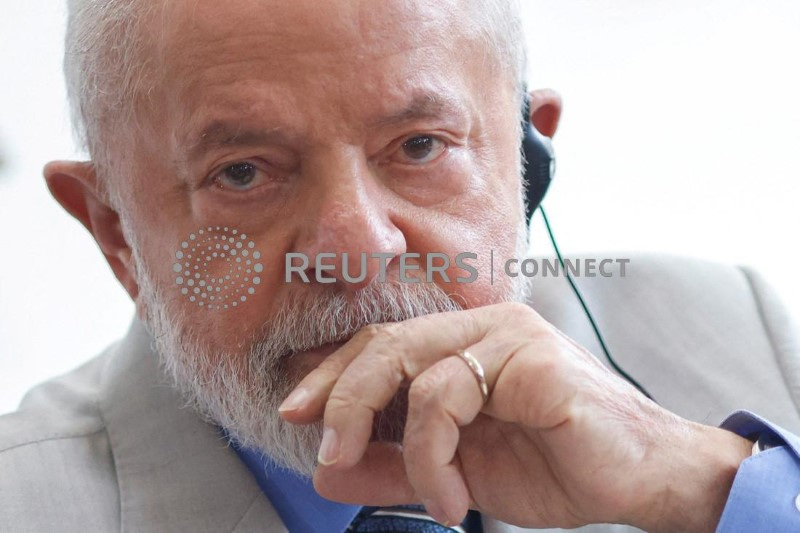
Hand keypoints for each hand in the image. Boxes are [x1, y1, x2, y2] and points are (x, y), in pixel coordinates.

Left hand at [279, 302, 750, 530]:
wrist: (642, 480)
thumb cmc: (557, 467)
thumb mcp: (458, 473)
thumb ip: (394, 468)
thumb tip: (328, 473)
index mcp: (466, 343)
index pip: (381, 344)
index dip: (332, 376)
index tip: (294, 413)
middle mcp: (484, 326)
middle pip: (384, 344)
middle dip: (342, 398)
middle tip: (327, 452)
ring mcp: (509, 336)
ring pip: (413, 372)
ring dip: (406, 451)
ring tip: (434, 500)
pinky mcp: (532, 358)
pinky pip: (450, 397)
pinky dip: (436, 457)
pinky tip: (458, 499)